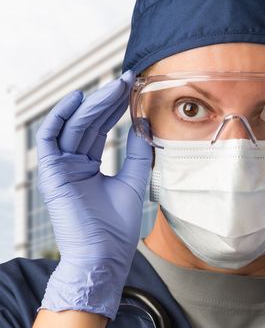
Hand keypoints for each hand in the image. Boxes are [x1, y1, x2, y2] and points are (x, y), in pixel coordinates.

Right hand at [36, 70, 152, 318]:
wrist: (105, 255)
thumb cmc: (118, 227)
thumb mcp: (135, 181)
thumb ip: (139, 153)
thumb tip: (144, 123)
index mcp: (88, 168)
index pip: (100, 129)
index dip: (114, 108)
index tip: (132, 88)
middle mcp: (71, 164)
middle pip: (88, 124)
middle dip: (107, 101)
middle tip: (127, 80)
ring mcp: (59, 168)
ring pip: (74, 126)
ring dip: (94, 104)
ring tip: (115, 86)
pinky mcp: (50, 173)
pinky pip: (50, 138)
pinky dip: (61, 117)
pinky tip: (78, 98)